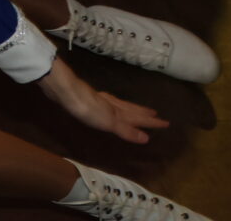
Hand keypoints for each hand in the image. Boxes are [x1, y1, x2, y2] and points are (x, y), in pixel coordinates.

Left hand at [37, 57, 166, 143]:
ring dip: (130, 108)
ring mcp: (99, 99)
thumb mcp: (109, 122)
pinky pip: (108, 103)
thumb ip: (126, 130)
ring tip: (136, 110)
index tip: (165, 122)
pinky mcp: (87, 98)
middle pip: (131, 109)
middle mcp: (111, 104)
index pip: (138, 117)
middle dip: (143, 113)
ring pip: (120, 105)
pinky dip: (114, 106)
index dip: (151, 122)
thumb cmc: (88, 108)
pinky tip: (108, 106)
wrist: (65, 90)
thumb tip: (146, 138)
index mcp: (118, 111)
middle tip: (154, 113)